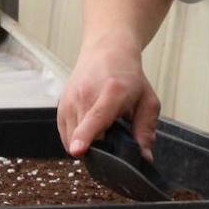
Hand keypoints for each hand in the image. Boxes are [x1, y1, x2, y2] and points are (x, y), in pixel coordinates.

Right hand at [56, 40, 159, 159]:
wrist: (107, 51)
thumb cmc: (128, 77)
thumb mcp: (147, 101)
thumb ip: (146, 130)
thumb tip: (144, 157)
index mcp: (111, 92)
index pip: (95, 117)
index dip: (86, 136)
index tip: (78, 150)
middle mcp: (85, 95)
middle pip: (82, 135)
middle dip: (97, 149)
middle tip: (112, 140)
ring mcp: (69, 99)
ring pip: (71, 139)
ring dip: (86, 145)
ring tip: (102, 131)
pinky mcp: (60, 106)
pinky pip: (64, 135)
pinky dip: (76, 139)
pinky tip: (90, 129)